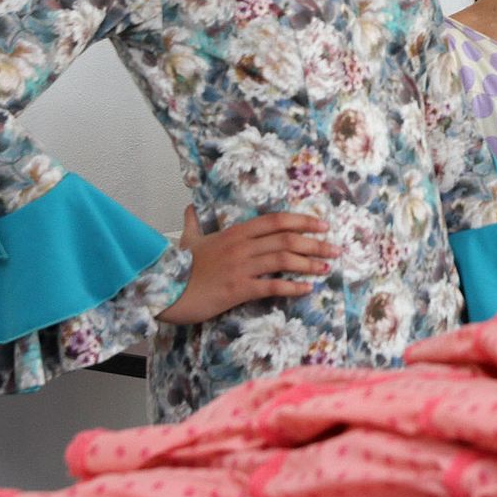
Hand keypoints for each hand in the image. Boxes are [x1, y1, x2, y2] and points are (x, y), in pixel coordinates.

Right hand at [157, 206, 338, 324]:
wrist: (162, 289)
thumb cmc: (176, 266)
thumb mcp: (187, 240)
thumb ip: (193, 224)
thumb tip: (189, 208)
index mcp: (235, 232)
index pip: (276, 221)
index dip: (303, 221)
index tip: (322, 225)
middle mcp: (242, 246)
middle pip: (287, 239)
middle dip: (315, 243)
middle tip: (335, 249)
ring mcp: (241, 267)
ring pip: (284, 260)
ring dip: (310, 263)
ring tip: (327, 268)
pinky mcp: (238, 289)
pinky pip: (272, 286)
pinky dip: (292, 287)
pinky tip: (307, 289)